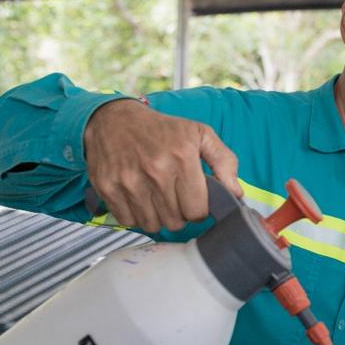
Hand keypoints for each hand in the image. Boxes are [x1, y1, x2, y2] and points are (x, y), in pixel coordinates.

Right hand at [83, 99, 240, 232]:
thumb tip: (236, 194)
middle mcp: (156, 170)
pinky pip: (128, 221)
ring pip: (153, 225)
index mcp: (183, 156)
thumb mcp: (200, 134)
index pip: (197, 211)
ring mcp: (130, 180)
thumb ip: (224, 162)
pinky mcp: (108, 187)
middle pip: (176, 222)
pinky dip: (135, 215)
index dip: (198, 209)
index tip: (193, 199)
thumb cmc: (161, 129)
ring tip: (156, 196)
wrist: (114, 119)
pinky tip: (138, 197)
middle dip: (178, 214)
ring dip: (157, 217)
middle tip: (174, 196)